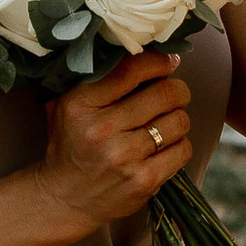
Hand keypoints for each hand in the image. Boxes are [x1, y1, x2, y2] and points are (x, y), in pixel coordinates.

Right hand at [34, 48, 192, 231]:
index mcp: (80, 104)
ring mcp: (124, 157)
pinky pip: (182, 150)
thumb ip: (93, 77)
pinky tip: (164, 147)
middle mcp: (102, 130)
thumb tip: (139, 47)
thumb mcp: (65, 105)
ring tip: (165, 123)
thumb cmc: (70, 144)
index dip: (159, 61)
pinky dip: (179, 145)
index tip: (168, 62)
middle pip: (165, 94)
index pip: (132, 70)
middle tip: (174, 93)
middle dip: (177, 90)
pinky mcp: (143, 181)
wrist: (63, 198)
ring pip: (179, 121)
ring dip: (178, 119)